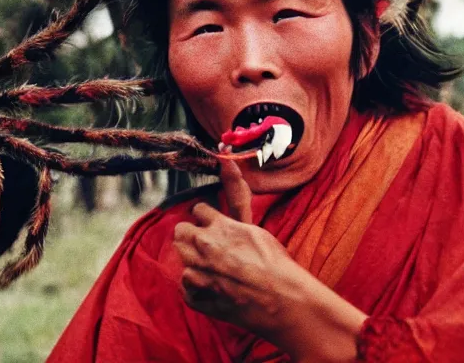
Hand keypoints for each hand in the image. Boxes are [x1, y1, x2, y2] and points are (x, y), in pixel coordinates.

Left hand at [172, 160, 366, 361]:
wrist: (283, 301)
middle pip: (180, 231)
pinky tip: (215, 286)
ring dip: (194, 260)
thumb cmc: (273, 262)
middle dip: (192, 235)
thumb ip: (237, 194)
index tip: (216, 226)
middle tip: (211, 246)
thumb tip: (226, 161)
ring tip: (216, 267)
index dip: (208, 219)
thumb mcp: (253, 225)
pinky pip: (185, 286)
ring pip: (181, 258)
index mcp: (216, 226)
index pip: (197, 210)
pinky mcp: (196, 297)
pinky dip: (197, 287)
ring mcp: (197, 273)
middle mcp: (202, 247)